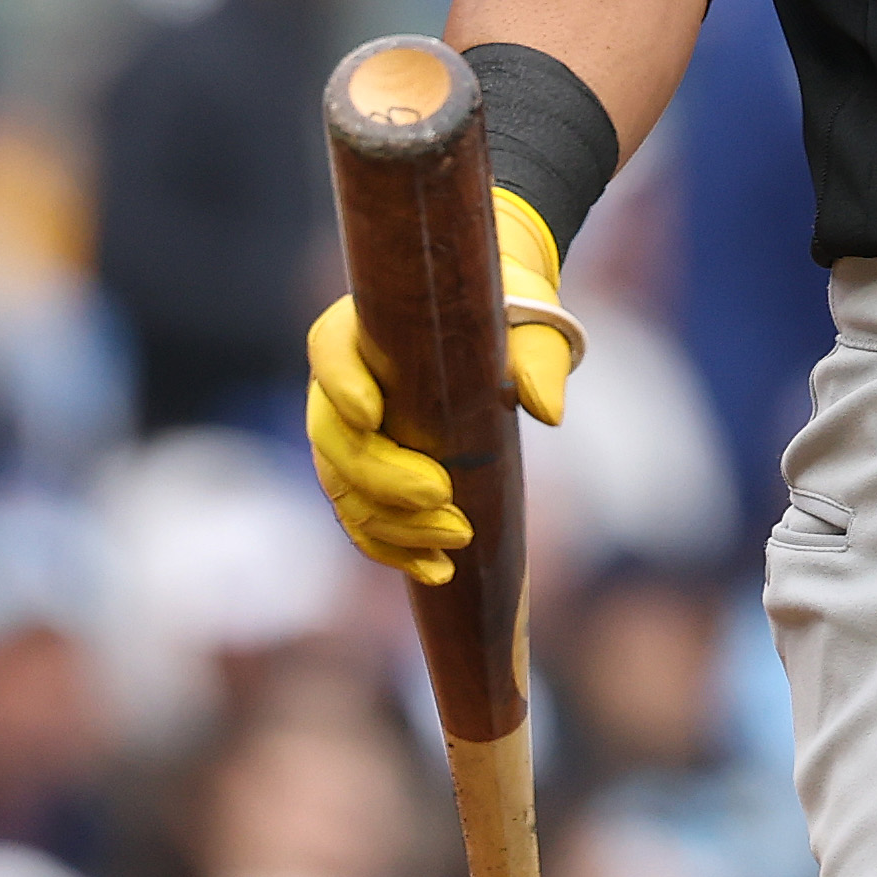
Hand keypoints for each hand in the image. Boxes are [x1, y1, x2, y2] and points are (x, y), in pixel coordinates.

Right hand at [305, 191, 583, 585]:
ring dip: (393, 524)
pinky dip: (393, 548)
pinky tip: (436, 569)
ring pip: (344, 489)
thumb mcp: (532, 317)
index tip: (372, 413)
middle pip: (334, 437)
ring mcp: (346, 433)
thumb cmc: (510, 307)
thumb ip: (538, 355)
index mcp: (363, 326)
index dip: (341, 383)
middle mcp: (341, 382)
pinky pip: (363, 519)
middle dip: (383, 477)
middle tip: (444, 497)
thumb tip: (546, 412)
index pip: (330, 348)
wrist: (502, 319)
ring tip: (457, 539)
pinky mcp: (367, 474)